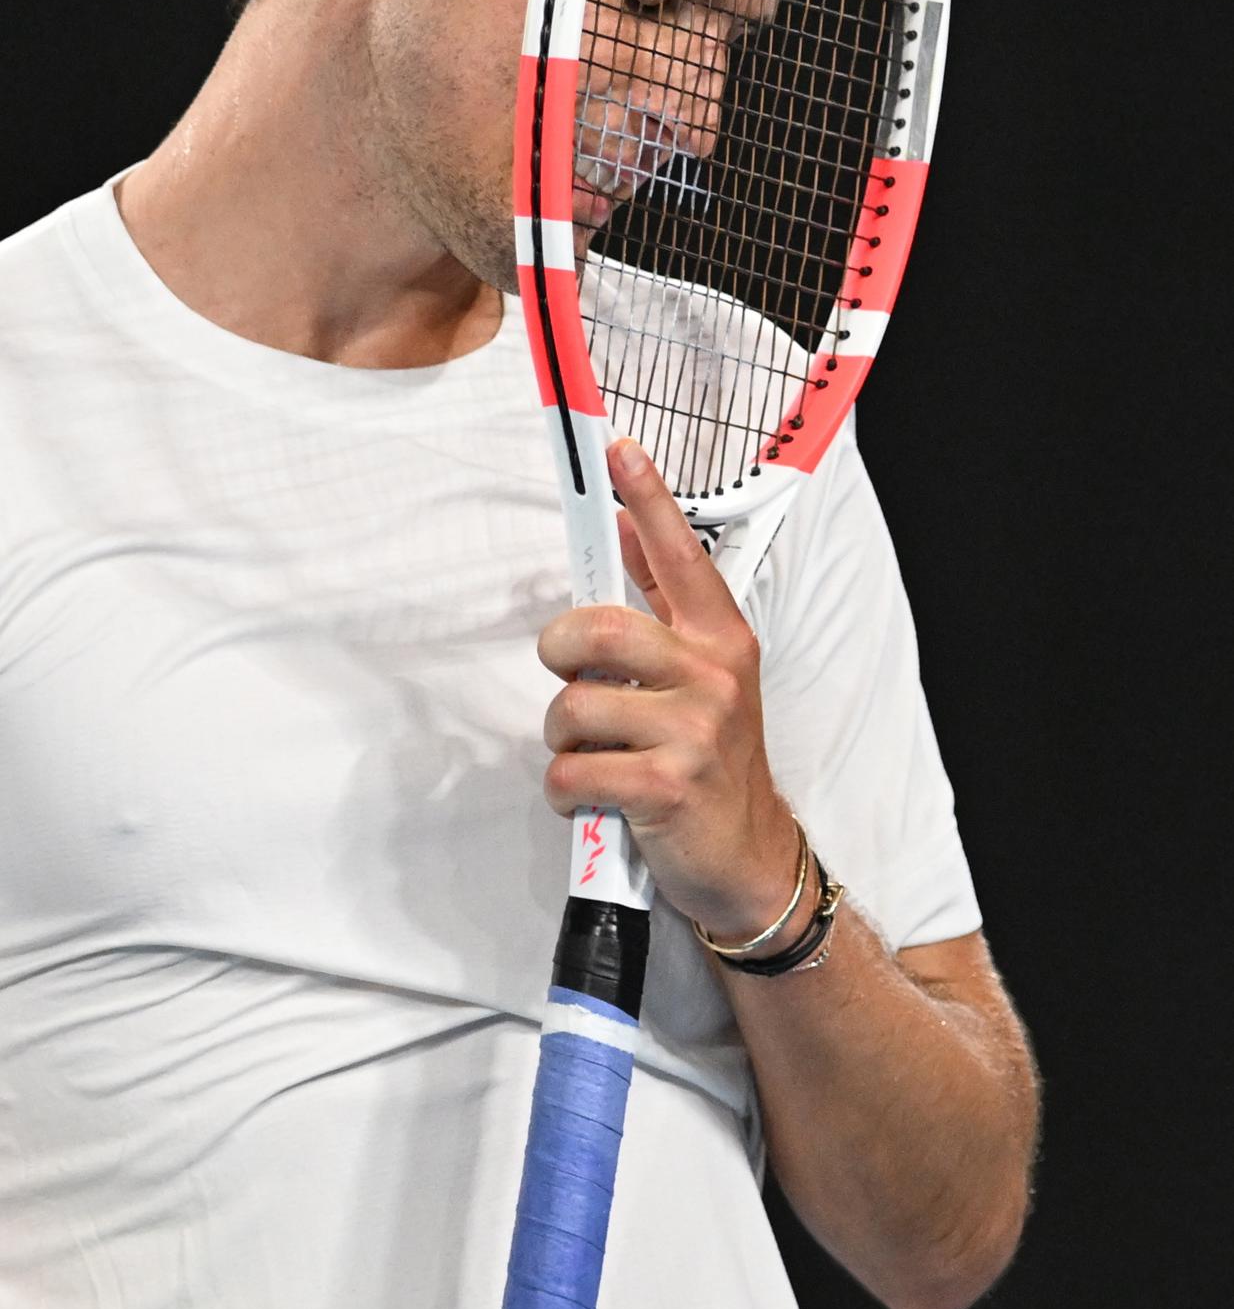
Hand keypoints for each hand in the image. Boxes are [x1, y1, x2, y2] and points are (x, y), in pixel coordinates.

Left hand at [539, 436, 799, 939]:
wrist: (749, 857)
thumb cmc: (714, 763)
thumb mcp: (706, 676)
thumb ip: (666, 609)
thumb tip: (631, 534)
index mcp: (721, 639)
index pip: (679, 554)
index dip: (647, 498)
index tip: (618, 451)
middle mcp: (713, 675)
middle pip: (596, 629)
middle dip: (559, 653)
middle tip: (571, 678)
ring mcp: (693, 730)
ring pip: (572, 706)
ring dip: (563, 739)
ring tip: (596, 754)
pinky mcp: (666, 785)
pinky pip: (571, 770)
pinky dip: (566, 790)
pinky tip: (596, 797)